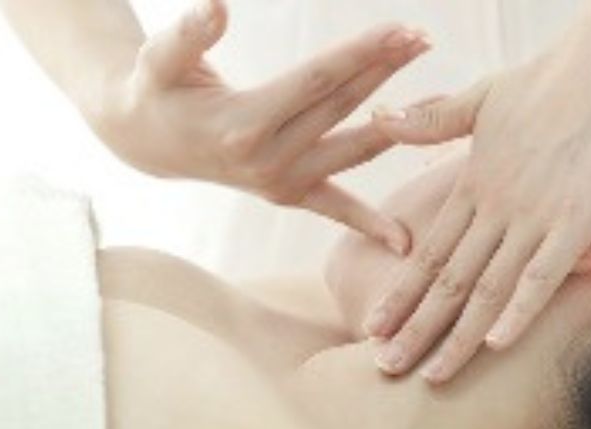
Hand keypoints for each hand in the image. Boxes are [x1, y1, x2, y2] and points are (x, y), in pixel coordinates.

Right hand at [91, 0, 430, 253]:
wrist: (147, 140)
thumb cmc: (155, 89)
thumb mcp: (160, 57)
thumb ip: (189, 33)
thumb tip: (216, 5)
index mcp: (243, 125)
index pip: (317, 81)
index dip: (362, 53)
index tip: (403, 29)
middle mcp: (266, 161)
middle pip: (341, 108)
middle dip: (385, 71)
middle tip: (424, 38)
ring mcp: (279, 183)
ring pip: (350, 150)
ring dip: (397, 127)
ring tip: (443, 102)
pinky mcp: (286, 195)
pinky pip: (334, 210)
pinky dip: (368, 224)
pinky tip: (404, 243)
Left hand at [363, 35, 590, 380]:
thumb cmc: (545, 79)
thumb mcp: (479, 98)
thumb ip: (431, 120)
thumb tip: (380, 119)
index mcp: (472, 186)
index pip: (427, 253)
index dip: (399, 293)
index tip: (371, 326)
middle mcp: (495, 208)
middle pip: (447, 281)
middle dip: (415, 328)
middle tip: (385, 367)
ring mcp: (535, 215)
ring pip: (487, 287)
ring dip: (458, 335)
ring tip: (430, 375)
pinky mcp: (578, 217)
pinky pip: (544, 272)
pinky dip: (520, 309)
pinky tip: (495, 344)